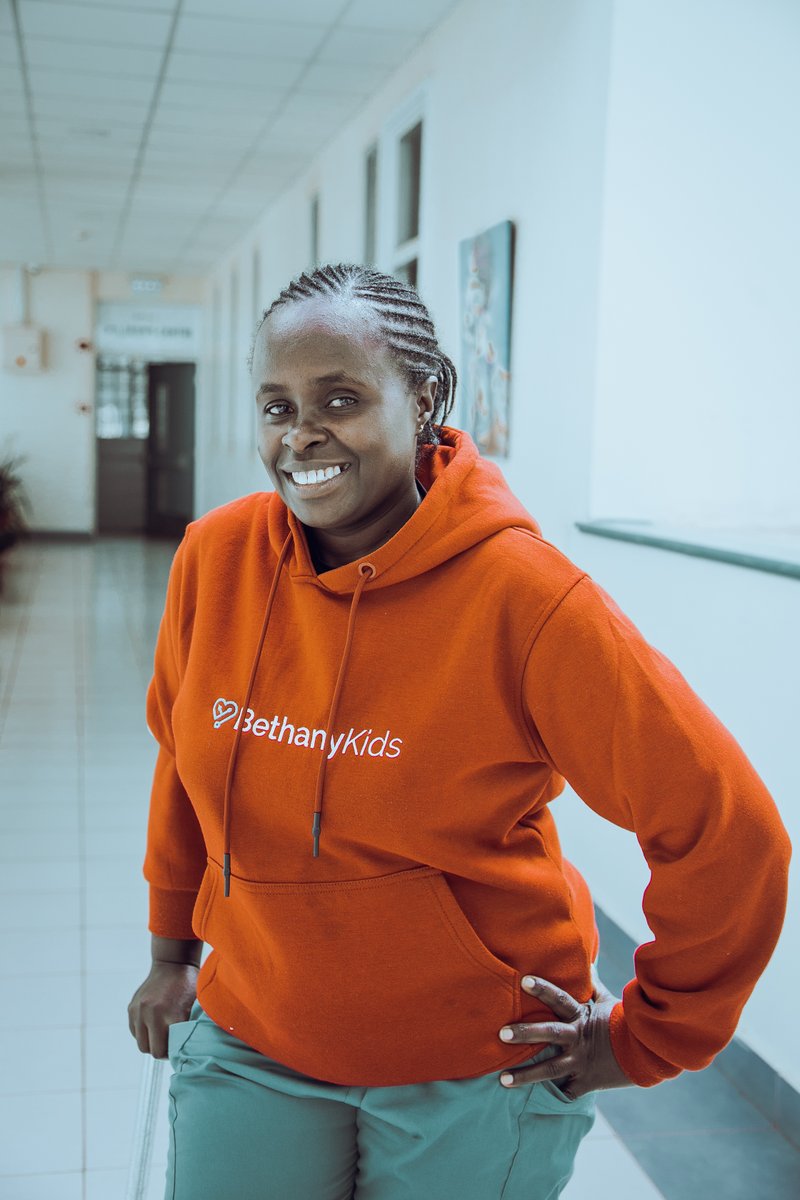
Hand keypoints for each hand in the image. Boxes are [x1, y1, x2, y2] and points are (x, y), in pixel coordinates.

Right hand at [127, 962, 198, 1058]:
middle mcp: (151, 1013)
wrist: (172, 964)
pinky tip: (154, 1025)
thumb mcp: (196, 1006)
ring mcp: (139, 1010)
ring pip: (141, 1043)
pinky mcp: (131, 1008)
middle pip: (152, 1050)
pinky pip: (135, 1032)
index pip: (166, 1050)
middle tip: (171, 1045)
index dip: (173, 1053)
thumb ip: (191, 1027)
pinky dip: (143, 1033)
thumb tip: (193, 1050)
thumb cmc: (189, 986)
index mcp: (171, 1014)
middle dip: (161, 1051)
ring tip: (162, 1035)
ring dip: (151, 1043)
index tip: (179, 1050)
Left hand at [497, 970, 632, 1097]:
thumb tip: (587, 965)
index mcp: (582, 1017)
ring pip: (550, 1069)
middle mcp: (578, 1038)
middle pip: (549, 1033)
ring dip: (525, 1075)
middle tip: (502, 1033)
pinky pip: (566, 1091)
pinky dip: (552, 1096)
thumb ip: (593, 988)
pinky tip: (529, 1105)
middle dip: (525, 1033)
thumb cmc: (625, 1024)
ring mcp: (581, 1062)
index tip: (524, 981)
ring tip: (502, 1079)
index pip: (559, 999)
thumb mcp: (609, 1003)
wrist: (647, 1053)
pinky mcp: (586, 1082)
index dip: (543, 989)